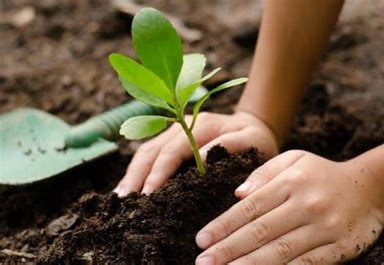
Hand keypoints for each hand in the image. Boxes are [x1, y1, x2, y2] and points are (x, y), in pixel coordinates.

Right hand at [113, 111, 278, 195]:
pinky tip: (130, 189)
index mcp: (200, 125)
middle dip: (136, 176)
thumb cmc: (255, 138)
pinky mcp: (171, 141)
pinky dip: (138, 172)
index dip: (159, 172)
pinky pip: (149, 155)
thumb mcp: (251, 140)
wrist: (254, 126)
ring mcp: (173, 132)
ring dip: (132, 174)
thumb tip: (202, 159)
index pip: (172, 150)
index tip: (149, 194)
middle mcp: (181, 126)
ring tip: (121, 199)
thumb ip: (229, 146)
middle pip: (151, 150)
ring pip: (145, 152)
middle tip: (126, 202)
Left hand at [195, 150, 383, 263]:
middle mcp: (307, 204)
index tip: (201, 240)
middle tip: (203, 263)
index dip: (223, 225)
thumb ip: (265, 173)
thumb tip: (238, 194)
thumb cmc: (323, 174)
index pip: (250, 207)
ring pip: (280, 251)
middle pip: (260, 231)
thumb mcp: (295, 160)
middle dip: (228, 250)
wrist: (372, 188)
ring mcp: (325, 228)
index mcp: (292, 181)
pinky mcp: (340, 248)